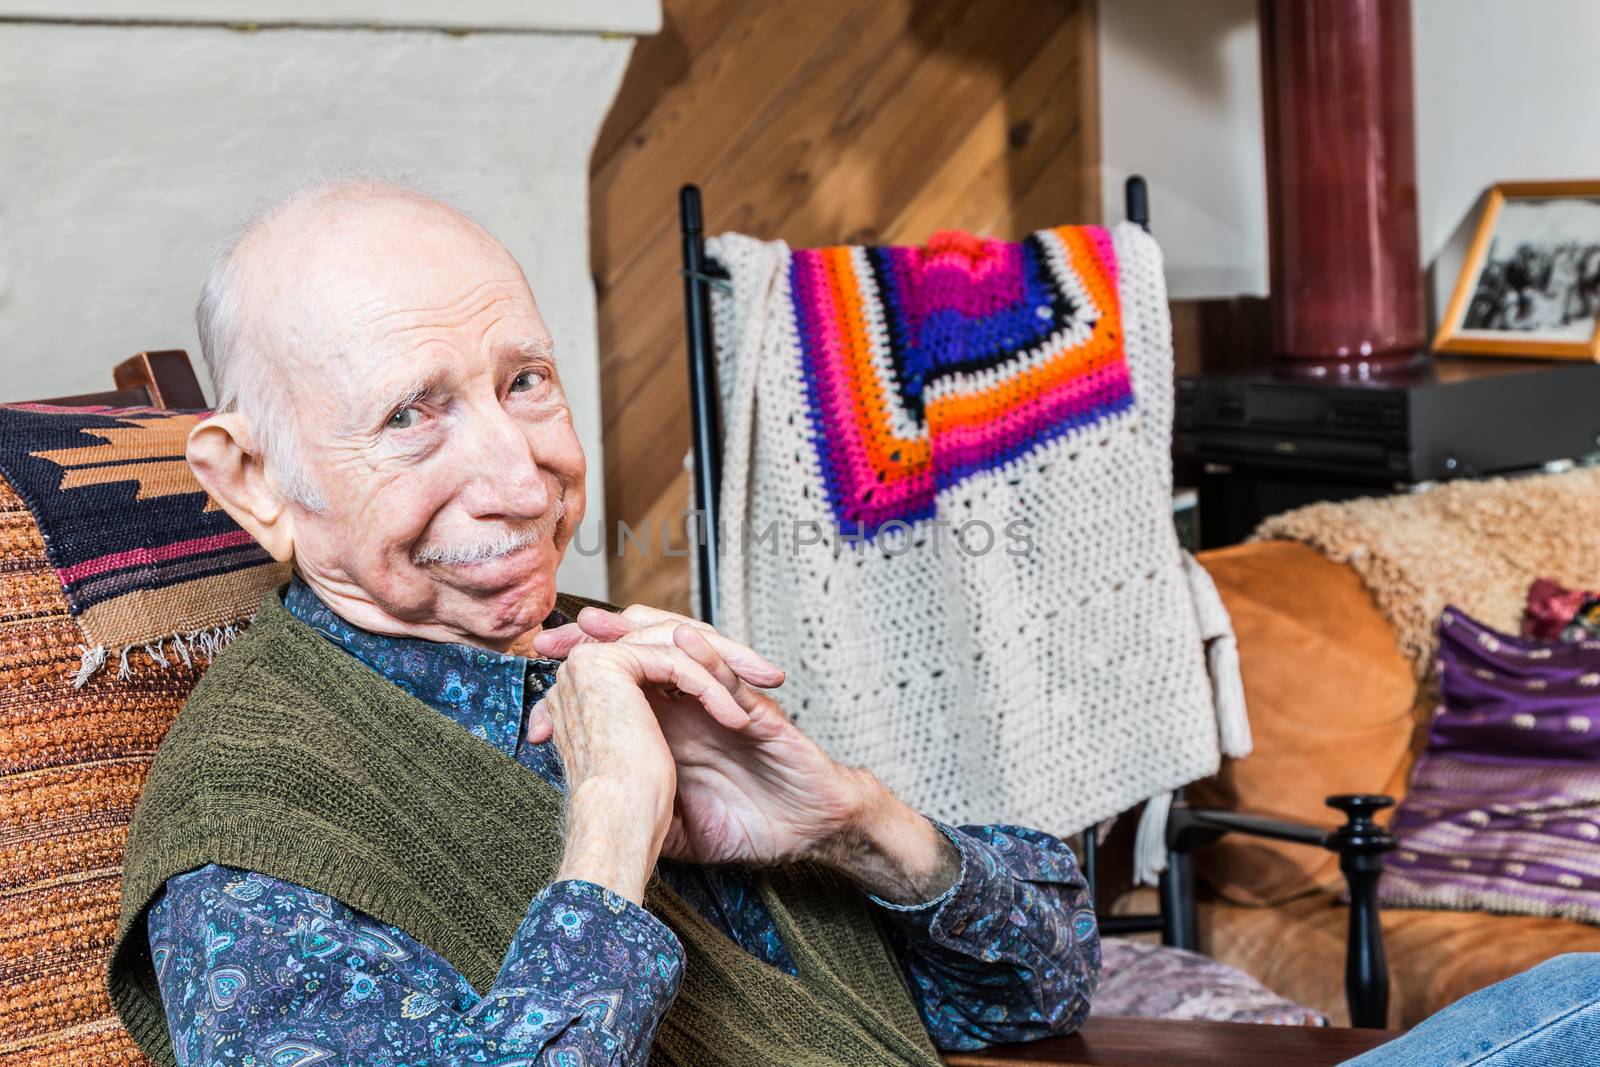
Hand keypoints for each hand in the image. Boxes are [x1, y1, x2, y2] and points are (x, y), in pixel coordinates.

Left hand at [531, 606, 960, 901]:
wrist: (804, 831)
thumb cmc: (746, 820)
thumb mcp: (677, 824)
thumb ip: (641, 807)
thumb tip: (590, 814)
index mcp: (668, 721)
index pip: (621, 680)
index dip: (582, 669)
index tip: (537, 669)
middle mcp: (692, 703)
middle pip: (643, 651)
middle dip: (598, 639)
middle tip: (554, 637)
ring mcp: (725, 702)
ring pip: (684, 650)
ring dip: (644, 633)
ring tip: (604, 624)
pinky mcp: (758, 713)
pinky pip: (732, 679)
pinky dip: (710, 659)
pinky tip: (684, 644)